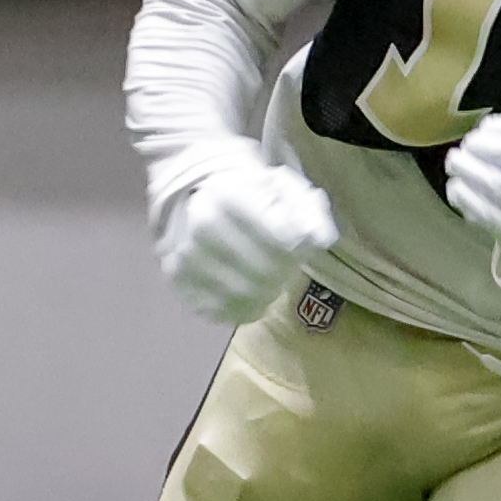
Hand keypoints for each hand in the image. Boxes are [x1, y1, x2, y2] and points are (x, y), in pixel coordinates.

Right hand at [158, 164, 337, 324]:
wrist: (198, 199)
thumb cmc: (250, 195)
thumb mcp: (285, 188)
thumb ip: (310, 210)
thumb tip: (320, 240)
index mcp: (228, 195)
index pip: (284, 239)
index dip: (300, 247)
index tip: (298, 244)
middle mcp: (201, 228)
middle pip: (267, 270)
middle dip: (285, 270)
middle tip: (286, 264)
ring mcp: (186, 260)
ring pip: (248, 295)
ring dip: (269, 291)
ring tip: (270, 277)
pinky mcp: (181, 287)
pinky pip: (226, 313)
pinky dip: (249, 308)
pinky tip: (253, 293)